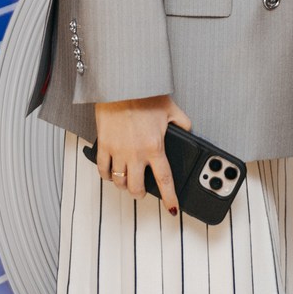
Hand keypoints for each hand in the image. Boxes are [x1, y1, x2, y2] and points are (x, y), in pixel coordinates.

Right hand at [93, 95, 189, 211]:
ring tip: (127, 182)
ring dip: (124, 186)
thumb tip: (190, 132)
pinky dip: (107, 175)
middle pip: (136, 187)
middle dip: (140, 194)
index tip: (172, 208)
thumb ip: (183, 124)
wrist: (121, 84)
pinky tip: (111, 173)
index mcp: (155, 147)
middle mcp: (136, 153)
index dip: (170, 197)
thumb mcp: (172, 109)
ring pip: (119, 182)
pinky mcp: (104, 145)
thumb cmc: (145, 94)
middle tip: (142, 191)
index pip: (165, 180)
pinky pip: (103, 169)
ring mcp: (118, 151)